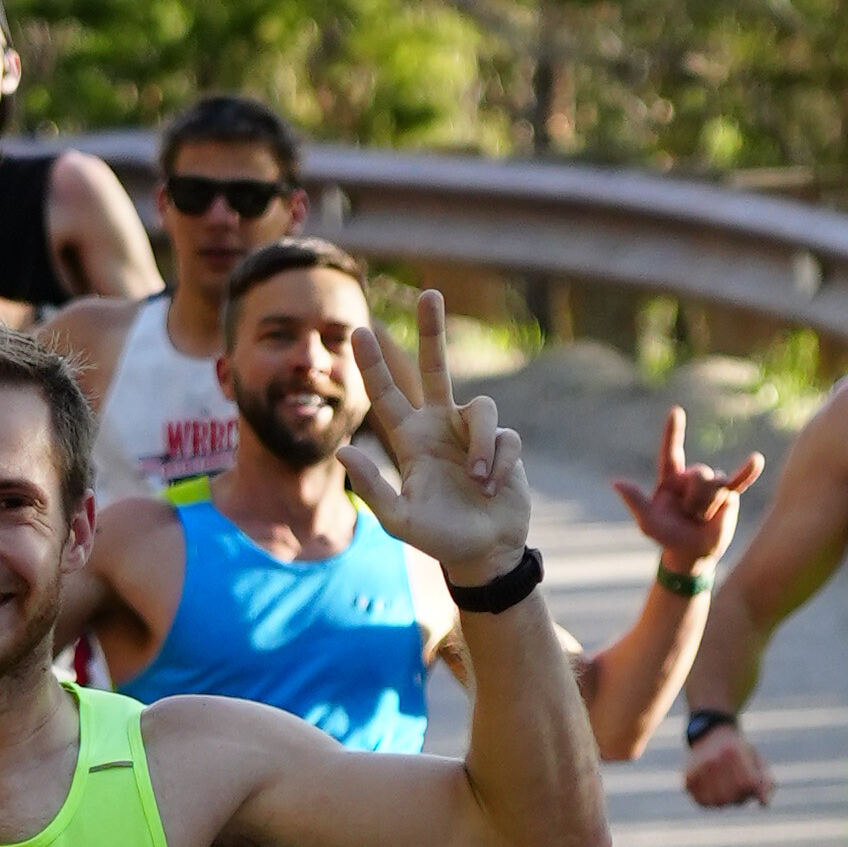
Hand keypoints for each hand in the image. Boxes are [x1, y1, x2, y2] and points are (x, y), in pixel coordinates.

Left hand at [341, 291, 526, 589]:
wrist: (485, 553)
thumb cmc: (439, 537)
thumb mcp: (400, 520)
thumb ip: (373, 488)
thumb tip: (343, 451)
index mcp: (411, 439)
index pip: (387, 395)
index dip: (372, 365)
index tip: (359, 331)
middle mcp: (441, 427)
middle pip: (436, 367)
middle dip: (433, 330)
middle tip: (429, 293)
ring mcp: (474, 434)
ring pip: (481, 409)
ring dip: (480, 446)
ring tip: (478, 481)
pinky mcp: (504, 444)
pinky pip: (504, 440)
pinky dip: (498, 466)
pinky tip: (493, 489)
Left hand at [611, 404, 768, 580]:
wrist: (692, 554)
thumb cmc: (667, 536)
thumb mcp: (648, 522)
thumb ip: (635, 501)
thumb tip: (616, 483)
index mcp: (671, 477)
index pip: (671, 451)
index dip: (673, 432)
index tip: (676, 412)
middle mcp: (691, 476)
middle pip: (699, 475)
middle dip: (695, 500)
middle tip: (689, 516)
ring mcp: (711, 484)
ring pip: (715, 484)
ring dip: (708, 506)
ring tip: (701, 519)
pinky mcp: (728, 495)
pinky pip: (739, 480)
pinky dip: (748, 471)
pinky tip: (757, 460)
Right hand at [684, 723, 775, 812]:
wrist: (711, 734)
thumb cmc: (739, 751)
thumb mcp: (756, 760)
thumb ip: (766, 782)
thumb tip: (764, 804)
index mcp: (732, 751)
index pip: (748, 784)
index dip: (753, 789)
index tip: (751, 781)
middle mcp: (713, 759)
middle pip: (733, 796)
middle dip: (741, 796)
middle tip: (739, 787)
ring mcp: (698, 769)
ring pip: (718, 802)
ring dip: (726, 801)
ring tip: (727, 790)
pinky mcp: (687, 779)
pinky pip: (703, 802)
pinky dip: (711, 801)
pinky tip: (714, 791)